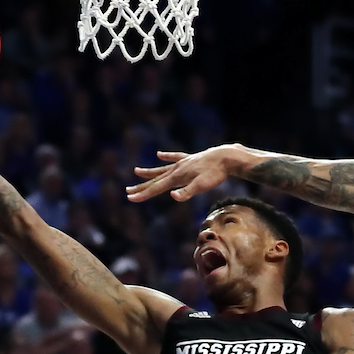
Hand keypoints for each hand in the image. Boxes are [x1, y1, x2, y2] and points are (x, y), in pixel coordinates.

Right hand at [127, 145, 241, 202]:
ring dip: (149, 172)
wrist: (226, 157)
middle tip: (128, 192)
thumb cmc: (215, 173)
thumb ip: (187, 192)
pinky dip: (166, 156)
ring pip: (162, 169)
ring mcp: (182, 163)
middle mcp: (176, 169)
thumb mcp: (202, 186)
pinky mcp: (190, 159)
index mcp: (177, 177)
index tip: (130, 199)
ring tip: (136, 171)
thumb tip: (172, 196)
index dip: (143, 195)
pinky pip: (174, 157)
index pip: (156, 188)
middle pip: (155, 180)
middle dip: (141, 187)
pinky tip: (159, 154)